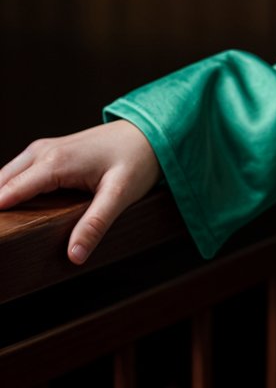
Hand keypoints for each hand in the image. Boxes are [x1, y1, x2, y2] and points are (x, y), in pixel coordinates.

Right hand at [0, 119, 161, 264]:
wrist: (150, 132)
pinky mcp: (49, 152)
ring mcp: (45, 149)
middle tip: (3, 235)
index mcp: (56, 163)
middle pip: (2, 183)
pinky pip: (18, 172)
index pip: (9, 192)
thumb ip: (96, 224)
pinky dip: (9, 188)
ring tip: (5, 225)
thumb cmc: (137, 160)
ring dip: (0, 196)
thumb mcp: (120, 194)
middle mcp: (44, 152)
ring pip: (7, 176)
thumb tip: (74, 255)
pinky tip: (10, 208)